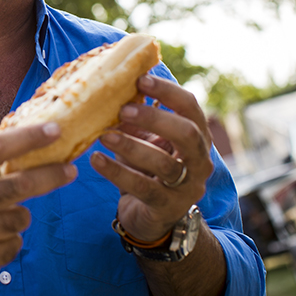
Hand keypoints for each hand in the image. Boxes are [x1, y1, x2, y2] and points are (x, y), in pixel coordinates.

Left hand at [92, 75, 213, 241]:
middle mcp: (199, 161)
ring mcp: (186, 187)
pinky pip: (142, 187)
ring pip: (164, 163)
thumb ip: (137, 115)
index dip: (168, 91)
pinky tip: (96, 160)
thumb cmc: (147, 168)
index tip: (140, 79)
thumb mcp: (146, 138)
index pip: (191, 108)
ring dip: (132, 146)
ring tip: (104, 135)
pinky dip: (117, 172)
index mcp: (196, 136)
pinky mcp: (166, 207)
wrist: (151, 217)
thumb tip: (112, 81)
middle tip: (123, 109)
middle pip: (188, 134)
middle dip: (155, 118)